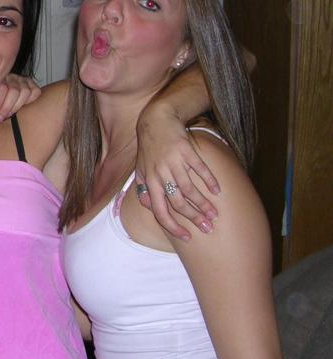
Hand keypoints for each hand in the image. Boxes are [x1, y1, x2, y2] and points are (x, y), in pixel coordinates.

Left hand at [0, 74, 40, 121]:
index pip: (1, 87)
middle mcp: (10, 77)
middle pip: (14, 91)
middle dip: (6, 107)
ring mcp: (22, 80)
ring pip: (25, 92)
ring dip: (16, 107)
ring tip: (9, 115)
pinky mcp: (32, 86)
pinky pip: (35, 92)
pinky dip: (29, 101)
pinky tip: (20, 108)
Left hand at [135, 108, 220, 240]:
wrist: (155, 121)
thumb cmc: (149, 148)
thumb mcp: (141, 168)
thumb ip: (143, 187)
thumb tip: (147, 205)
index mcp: (149, 182)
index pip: (159, 212)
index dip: (173, 227)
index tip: (187, 237)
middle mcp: (160, 174)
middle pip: (178, 204)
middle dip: (194, 219)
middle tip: (208, 228)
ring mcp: (173, 163)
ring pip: (190, 190)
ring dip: (204, 204)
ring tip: (215, 214)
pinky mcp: (185, 151)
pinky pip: (200, 169)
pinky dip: (209, 181)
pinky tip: (218, 190)